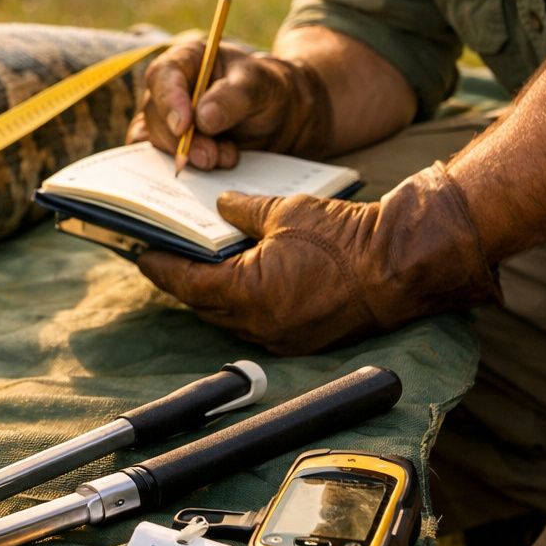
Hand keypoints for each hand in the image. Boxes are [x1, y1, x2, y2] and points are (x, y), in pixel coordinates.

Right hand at [126, 39, 333, 168]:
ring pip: (160, 141)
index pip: (162, 76)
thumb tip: (202, 118)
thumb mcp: (259, 85)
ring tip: (226, 157)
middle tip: (210, 156)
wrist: (278, 116)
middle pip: (156, 115)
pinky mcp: (173, 145)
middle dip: (182, 141)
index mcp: (186, 60)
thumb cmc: (266, 89)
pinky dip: (189, 167)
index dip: (168, 101)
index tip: (184, 126)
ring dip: (190, 156)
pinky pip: (166, 159)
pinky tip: (215, 165)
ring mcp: (167, 119)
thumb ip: (233, 97)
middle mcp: (170, 89)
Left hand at [134, 163, 500, 353]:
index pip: (186, 283)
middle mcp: (259, 323)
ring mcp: (281, 337)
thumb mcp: (286, 211)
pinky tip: (242, 281)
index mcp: (247, 293)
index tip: (143, 254)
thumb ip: (245, 210)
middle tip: (166, 258)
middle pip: (204, 303)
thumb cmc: (346, 236)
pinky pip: (258, 322)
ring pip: (230, 316)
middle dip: (183, 281)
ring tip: (200, 267)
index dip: (161, 267)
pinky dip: (243, 303)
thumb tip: (221, 206)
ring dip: (214, 294)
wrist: (402, 265)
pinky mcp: (302, 339)